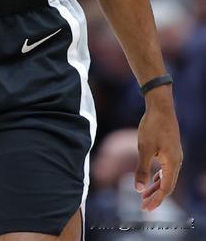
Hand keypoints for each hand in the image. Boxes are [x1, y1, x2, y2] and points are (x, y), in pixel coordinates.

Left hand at [134, 90, 181, 210]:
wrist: (160, 106)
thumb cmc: (152, 126)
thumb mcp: (144, 148)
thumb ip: (142, 169)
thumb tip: (138, 189)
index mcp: (172, 163)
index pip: (166, 189)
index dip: (156, 200)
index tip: (145, 208)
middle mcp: (177, 161)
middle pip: (167, 185)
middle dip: (155, 196)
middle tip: (143, 205)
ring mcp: (175, 155)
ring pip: (167, 177)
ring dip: (156, 186)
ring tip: (144, 194)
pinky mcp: (171, 149)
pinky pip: (167, 169)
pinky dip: (159, 176)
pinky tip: (151, 178)